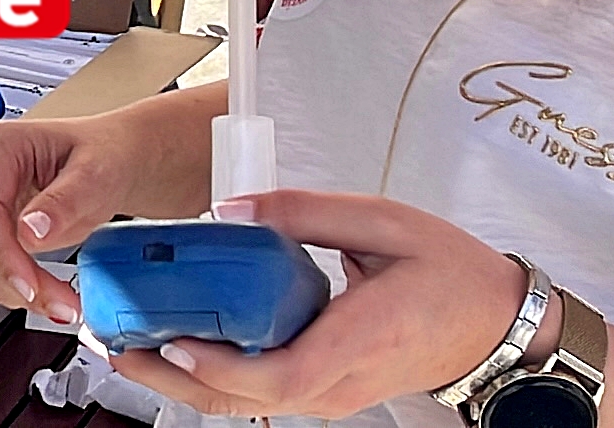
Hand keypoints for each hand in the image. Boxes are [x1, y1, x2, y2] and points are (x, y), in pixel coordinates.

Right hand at [0, 110, 168, 319]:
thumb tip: (30, 231)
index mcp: (0, 146)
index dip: (3, 254)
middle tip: (62, 305)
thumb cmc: (104, 155)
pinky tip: (47, 293)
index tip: (30, 287)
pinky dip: (16, 289)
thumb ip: (65, 200)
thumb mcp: (96, 173)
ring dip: (17, 292)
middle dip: (19, 280)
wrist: (112, 161)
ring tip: (62, 303)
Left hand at [117, 193, 526, 421]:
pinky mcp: (328, 390)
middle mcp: (342, 380)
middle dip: (173, 379)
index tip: (174, 341)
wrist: (495, 323)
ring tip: (131, 343)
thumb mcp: (383, 221)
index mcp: (360, 337)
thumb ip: (305, 212)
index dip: (221, 366)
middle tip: (118, 342)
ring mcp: (334, 394)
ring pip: (248, 404)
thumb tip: (232, 210)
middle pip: (246, 401)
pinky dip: (216, 375)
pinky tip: (182, 343)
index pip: (281, 375)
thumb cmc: (449, 272)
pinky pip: (263, 393)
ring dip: (186, 379)